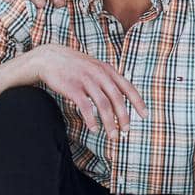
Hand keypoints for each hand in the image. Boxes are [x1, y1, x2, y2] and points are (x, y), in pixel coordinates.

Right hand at [29, 44, 147, 135]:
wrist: (49, 58)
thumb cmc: (74, 66)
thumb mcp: (94, 67)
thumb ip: (107, 78)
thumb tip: (120, 96)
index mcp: (107, 70)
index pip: (128, 87)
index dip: (138, 102)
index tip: (145, 115)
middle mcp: (99, 74)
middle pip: (117, 98)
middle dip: (124, 117)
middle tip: (126, 131)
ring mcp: (86, 80)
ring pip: (103, 105)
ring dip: (109, 123)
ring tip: (113, 136)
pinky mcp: (73, 88)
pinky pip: (85, 106)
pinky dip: (91, 119)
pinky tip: (94, 129)